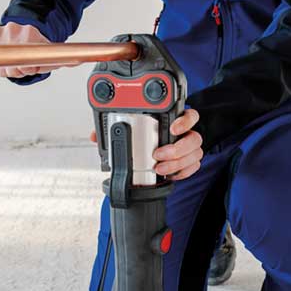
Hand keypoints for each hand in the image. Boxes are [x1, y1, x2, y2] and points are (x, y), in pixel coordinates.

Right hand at [0, 22, 78, 77]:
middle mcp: (13, 29)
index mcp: (30, 32)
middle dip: (17, 71)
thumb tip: (77, 61)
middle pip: (11, 64)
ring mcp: (0, 31)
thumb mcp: (49, 53)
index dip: (26, 69)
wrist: (22, 31)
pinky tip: (5, 56)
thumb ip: (63, 59)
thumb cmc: (36, 45)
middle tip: (23, 66)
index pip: (25, 61)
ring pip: (0, 64)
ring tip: (14, 61)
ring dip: (6, 68)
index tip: (28, 68)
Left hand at [88, 109, 202, 180]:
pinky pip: (194, 167)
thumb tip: (95, 136)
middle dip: (177, 149)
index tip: (172, 129)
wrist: (151, 153)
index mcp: (173, 120)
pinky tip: (170, 175)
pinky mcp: (189, 162)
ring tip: (160, 168)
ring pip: (195, 154)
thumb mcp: (128, 130)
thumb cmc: (143, 137)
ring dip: (177, 163)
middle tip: (159, 154)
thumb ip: (113, 129)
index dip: (184, 121)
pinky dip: (183, 172)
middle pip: (194, 138)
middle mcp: (184, 134)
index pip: (189, 115)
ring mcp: (188, 148)